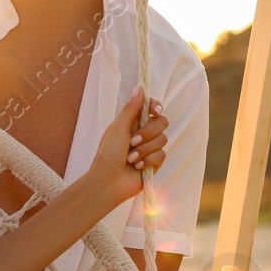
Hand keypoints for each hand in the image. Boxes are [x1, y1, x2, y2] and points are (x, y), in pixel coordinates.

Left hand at [85, 87, 168, 206]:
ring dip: (144, 149)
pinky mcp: (155, 163)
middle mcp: (143, 133)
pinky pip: (162, 155)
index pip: (152, 107)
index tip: (155, 110)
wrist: (108, 182)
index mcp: (133, 122)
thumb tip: (140, 88)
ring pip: (163, 139)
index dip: (156, 106)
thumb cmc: (108, 154)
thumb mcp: (118, 128)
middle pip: (162, 122)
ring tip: (130, 158)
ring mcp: (150, 148)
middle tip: (132, 141)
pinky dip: (148, 160)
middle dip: (148, 132)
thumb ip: (131, 109)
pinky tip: (136, 167)